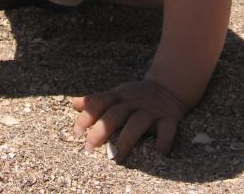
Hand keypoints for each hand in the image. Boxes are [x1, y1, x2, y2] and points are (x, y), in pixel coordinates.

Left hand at [71, 80, 188, 162]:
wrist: (168, 87)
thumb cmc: (135, 96)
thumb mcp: (116, 94)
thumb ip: (97, 100)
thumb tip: (74, 103)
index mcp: (119, 96)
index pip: (100, 103)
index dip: (88, 116)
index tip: (77, 132)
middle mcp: (133, 102)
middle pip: (115, 114)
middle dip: (102, 130)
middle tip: (89, 147)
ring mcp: (151, 111)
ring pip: (137, 123)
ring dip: (127, 139)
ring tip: (117, 156)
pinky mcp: (168, 118)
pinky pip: (167, 129)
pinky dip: (164, 140)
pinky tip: (159, 152)